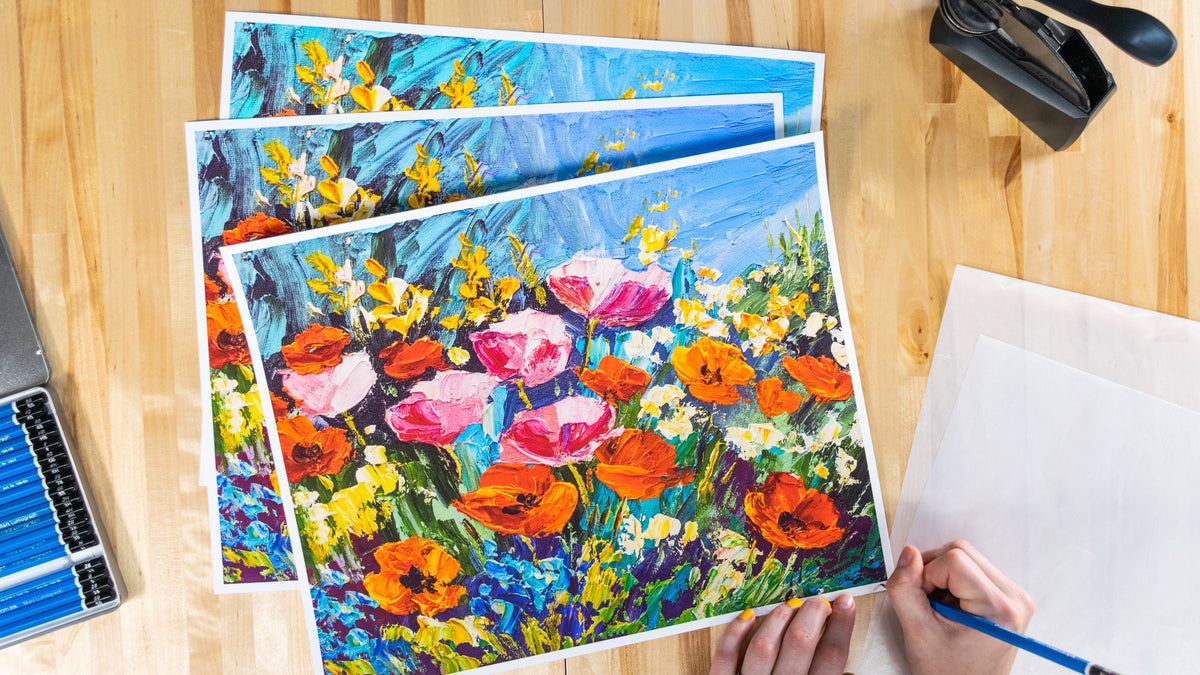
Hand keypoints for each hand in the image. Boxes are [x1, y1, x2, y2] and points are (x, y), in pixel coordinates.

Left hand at [709, 595, 855, 674]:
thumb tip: (848, 670)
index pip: (832, 656)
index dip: (842, 626)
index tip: (846, 602)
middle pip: (800, 644)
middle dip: (812, 614)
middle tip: (818, 600)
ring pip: (764, 646)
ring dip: (778, 619)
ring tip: (789, 605)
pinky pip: (726, 658)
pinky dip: (735, 634)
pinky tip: (747, 616)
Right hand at [887, 540, 1035, 674]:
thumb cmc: (948, 672)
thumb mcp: (917, 631)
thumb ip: (905, 589)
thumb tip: (908, 553)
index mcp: (998, 608)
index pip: (953, 560)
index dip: (926, 576)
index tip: (924, 604)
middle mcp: (1015, 598)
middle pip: (961, 551)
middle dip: (934, 572)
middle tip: (929, 604)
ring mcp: (1015, 596)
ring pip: (966, 556)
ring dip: (943, 577)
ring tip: (941, 609)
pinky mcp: (1009, 596)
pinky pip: (974, 568)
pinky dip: (954, 581)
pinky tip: (952, 607)